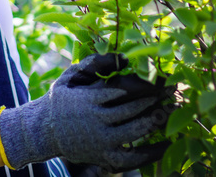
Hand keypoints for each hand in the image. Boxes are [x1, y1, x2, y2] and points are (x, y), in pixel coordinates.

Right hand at [0, 52, 174, 172]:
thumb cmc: (61, 99)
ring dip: (154, 121)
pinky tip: (166, 145)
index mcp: (88, 100)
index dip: (142, 86)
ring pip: (133, 132)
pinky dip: (151, 153)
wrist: (43, 131)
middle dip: (153, 101)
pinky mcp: (104, 156)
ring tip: (170, 111)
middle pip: (130, 111)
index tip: (159, 80)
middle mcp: (96, 121)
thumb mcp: (72, 76)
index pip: (120, 91)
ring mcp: (101, 141)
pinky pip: (132, 158)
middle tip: (172, 92)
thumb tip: (122, 56)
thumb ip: (95, 64)